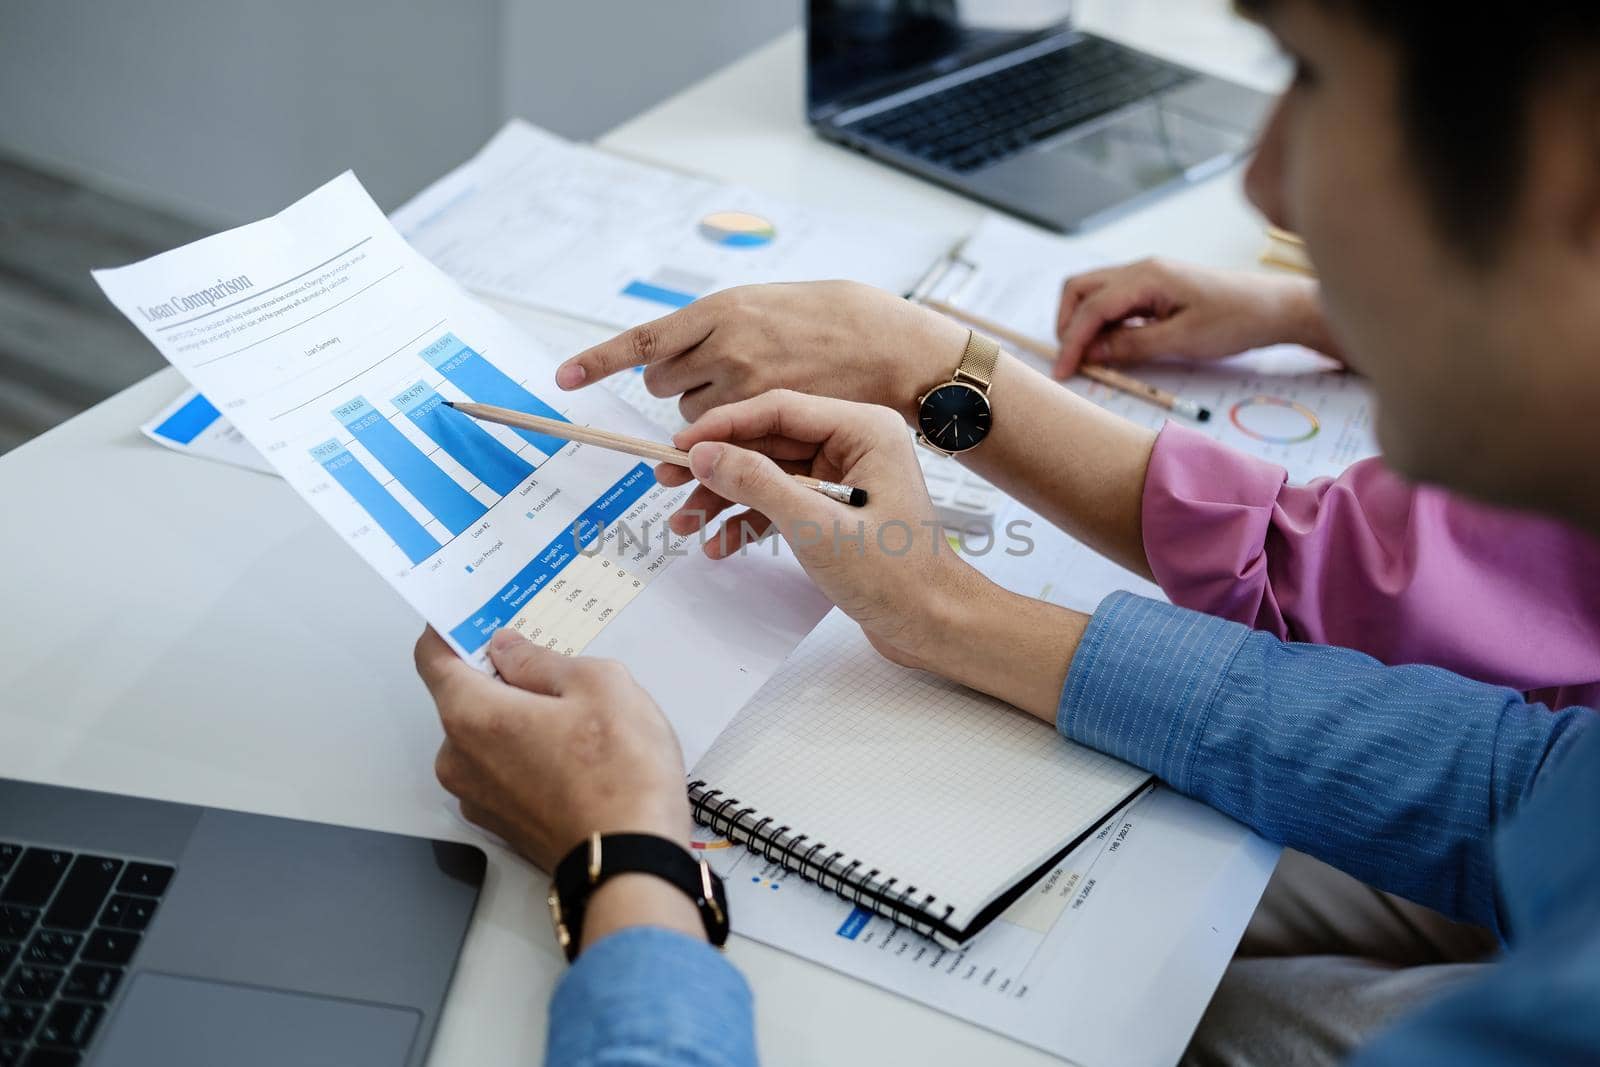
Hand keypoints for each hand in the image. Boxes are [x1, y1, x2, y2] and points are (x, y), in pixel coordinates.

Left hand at [415, 627, 690, 870]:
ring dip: (520, 720)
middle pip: (465, 697)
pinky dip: (529, 756)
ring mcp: (478, 798)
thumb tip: (511, 651)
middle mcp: (459, 760)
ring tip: (580, 720)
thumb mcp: (598, 685)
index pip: (432, 657)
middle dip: (503, 678)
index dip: (454, 629)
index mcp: (472, 716)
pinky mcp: (503, 824)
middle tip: (554, 669)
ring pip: (488, 737)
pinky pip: (504, 771)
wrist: (634, 864)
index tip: (476, 616)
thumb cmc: (621, 778)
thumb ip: (541, 661)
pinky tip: (577, 756)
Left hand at [555, 281, 969, 421]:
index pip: (645, 340)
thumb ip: (718, 326)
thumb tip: (673, 351)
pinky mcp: (771, 422)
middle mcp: (728, 348)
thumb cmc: (831, 318)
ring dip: (708, 415)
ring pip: (693, 419)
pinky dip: (729, 443)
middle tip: (716, 378)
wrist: (890, 344)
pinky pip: (725, 444)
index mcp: (722, 310)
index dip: (599, 361)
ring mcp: (749, 389)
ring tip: (751, 398)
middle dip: (680, 385)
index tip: (564, 379)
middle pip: (664, 386)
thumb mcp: (766, 302)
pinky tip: (728, 450)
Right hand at [664, 389, 1089, 718]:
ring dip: (725, 497)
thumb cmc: (897, 578)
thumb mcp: (818, 528)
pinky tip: (722, 545)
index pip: (778, 410)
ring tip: (685, 524)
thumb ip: (759, 485)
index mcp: (864, 429)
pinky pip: (779, 501)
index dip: (723, 426)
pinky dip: (749, 520)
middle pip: (767, 441)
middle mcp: (854, 444)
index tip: (679, 446)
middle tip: (666, 481)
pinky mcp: (834, 508)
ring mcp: (843, 477)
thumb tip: (704, 454)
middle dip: (716, 466)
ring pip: (767, 473)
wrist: (933, 624)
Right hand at [1054, 258, 1335, 377]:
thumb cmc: (1235, 321)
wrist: (1275, 308)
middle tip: (1073, 360)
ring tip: (1091, 357)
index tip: (1063, 372)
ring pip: (1095, 294)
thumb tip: (1091, 353)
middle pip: (1081, 289)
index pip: (1091, 307)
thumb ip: (1131, 346)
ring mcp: (1148, 277)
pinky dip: (1104, 324)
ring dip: (1084, 323)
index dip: (1071, 341)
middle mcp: (1141, 269)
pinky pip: (1116, 302)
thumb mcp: (1181, 340)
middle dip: (1068, 324)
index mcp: (1146, 276)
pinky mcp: (1156, 289)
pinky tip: (1112, 347)